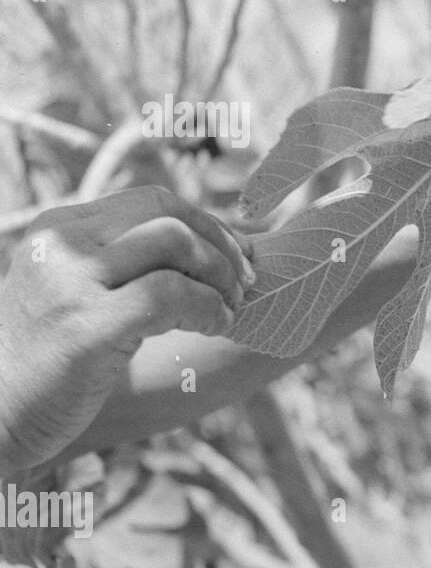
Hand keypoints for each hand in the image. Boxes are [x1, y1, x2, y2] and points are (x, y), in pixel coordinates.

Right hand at [0, 187, 254, 472]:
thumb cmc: (48, 366)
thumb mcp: (80, 297)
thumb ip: (129, 269)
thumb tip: (221, 252)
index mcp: (60, 231)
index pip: (151, 201)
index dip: (208, 225)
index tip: (240, 256)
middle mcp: (62, 247)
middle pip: (166, 212)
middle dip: (221, 244)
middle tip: (246, 283)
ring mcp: (70, 284)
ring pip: (173, 243)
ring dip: (220, 276)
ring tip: (229, 310)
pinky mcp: (85, 327)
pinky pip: (170, 296)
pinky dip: (208, 308)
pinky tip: (216, 326)